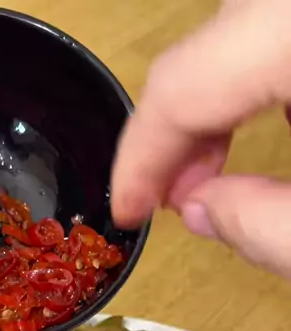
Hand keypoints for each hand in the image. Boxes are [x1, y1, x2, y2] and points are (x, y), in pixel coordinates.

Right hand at [111, 0, 290, 277]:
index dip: (140, 155)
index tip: (127, 214)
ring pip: (243, 31)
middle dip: (175, 130)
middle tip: (163, 200)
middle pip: (209, 47)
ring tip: (206, 176)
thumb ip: (270, 228)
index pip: (186, 87)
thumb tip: (201, 210)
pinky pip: (277, 30)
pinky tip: (266, 130)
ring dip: (215, 104)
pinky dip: (258, 84)